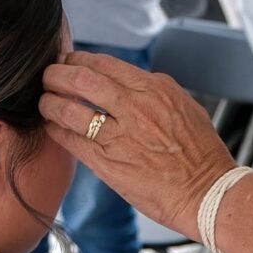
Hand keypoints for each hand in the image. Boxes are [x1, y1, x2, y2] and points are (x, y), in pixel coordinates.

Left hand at [38, 51, 236, 236]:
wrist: (208, 192)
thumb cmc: (201, 154)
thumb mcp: (184, 107)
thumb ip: (155, 92)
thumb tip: (131, 84)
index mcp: (154, 88)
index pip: (104, 63)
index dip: (79, 60)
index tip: (69, 63)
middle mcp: (135, 106)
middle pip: (81, 78)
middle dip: (57, 73)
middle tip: (48, 76)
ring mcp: (119, 134)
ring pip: (70, 107)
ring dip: (50, 101)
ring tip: (44, 101)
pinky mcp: (108, 162)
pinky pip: (71, 139)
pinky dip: (56, 128)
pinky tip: (51, 126)